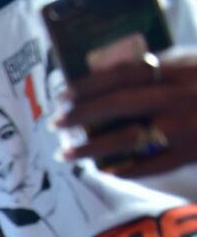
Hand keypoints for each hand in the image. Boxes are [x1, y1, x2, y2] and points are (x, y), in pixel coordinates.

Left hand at [56, 47, 196, 177]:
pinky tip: (104, 171)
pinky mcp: (191, 154)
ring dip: (91, 148)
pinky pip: (150, 166)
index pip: (123, 75)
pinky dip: (124, 170)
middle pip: (118, 105)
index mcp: (178, 71)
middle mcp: (178, 97)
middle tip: (55, 124)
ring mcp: (185, 128)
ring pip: (127, 139)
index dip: (88, 85)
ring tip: (65, 154)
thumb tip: (110, 71)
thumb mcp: (195, 65)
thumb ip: (161, 66)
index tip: (62, 96)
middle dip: (80, 115)